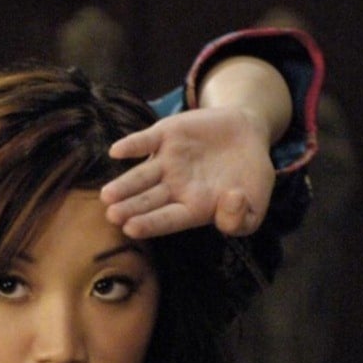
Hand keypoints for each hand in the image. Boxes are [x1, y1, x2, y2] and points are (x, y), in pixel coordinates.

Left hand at [102, 105, 275, 238]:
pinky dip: (132, 145)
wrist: (248, 134)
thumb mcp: (256, 203)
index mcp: (192, 207)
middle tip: (112, 215)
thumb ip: (241, 217)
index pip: (167, 219)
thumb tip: (231, 203)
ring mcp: (166, 161)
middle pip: (147, 200)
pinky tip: (117, 152)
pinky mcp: (165, 136)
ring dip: (123, 184)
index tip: (132, 229)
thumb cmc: (249, 177)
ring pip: (140, 175)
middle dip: (129, 207)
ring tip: (107, 195)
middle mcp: (173, 187)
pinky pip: (145, 141)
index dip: (151, 224)